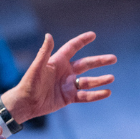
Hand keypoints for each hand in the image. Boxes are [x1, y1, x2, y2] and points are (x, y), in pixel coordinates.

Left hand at [2, 31, 116, 122]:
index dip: (82, 41)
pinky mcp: (69, 97)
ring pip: (88, 81)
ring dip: (100, 80)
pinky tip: (107, 93)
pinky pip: (86, 95)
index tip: (93, 35)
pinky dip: (96, 95)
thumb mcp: (37, 67)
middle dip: (100, 61)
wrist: (26, 103)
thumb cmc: (29, 83)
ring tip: (111, 78)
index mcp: (58, 62)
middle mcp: (65, 72)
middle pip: (86, 64)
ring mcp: (68, 85)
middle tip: (113, 58)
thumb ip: (45, 52)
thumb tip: (49, 35)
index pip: (73, 48)